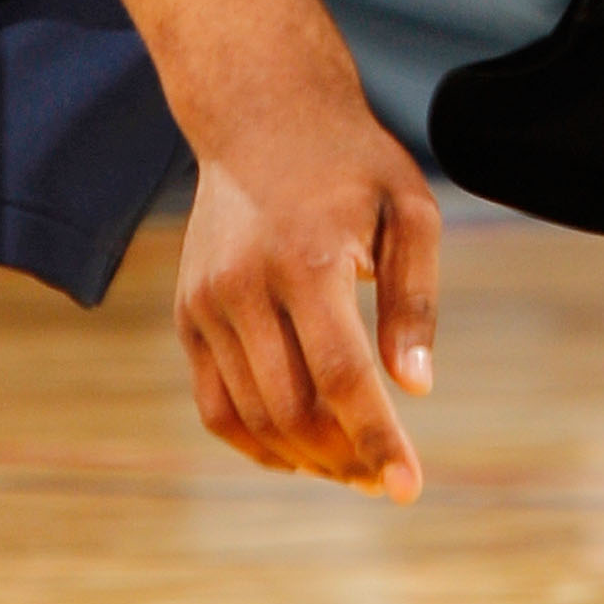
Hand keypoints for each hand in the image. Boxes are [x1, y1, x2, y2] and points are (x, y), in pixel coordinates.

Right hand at [172, 5, 440, 496]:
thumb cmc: (350, 163)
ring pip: (250, 417)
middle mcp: (245, 286)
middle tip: (385, 476)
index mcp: (307, 259)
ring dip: (304, 458)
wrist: (260, 114)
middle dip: (345, 457)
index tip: (409, 489)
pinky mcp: (188, 314)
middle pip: (293, 409)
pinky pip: (214, 405)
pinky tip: (299, 450)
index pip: (341, 376)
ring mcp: (207, 303)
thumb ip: (414, 299)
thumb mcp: (409, 209)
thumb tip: (415, 388)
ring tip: (350, 468)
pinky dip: (255, 441)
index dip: (376, 440)